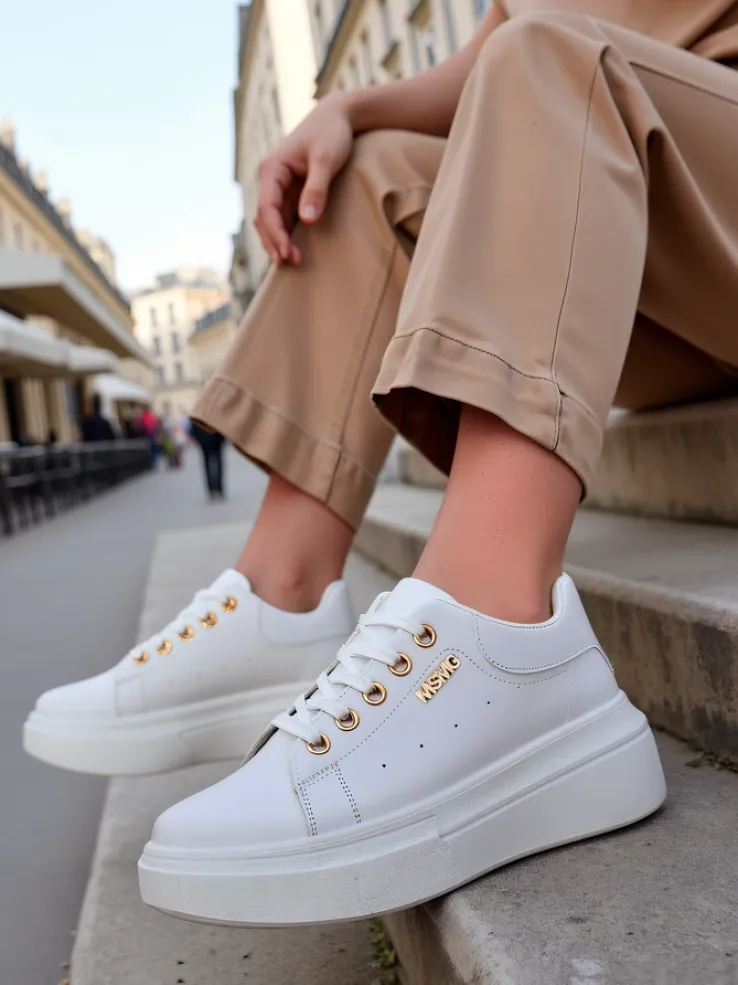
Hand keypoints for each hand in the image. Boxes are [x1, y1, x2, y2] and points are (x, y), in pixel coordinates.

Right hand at [255, 92, 354, 266]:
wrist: (338, 117)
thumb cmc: (332, 134)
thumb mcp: (326, 160)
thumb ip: (316, 190)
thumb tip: (306, 222)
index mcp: (272, 169)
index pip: (267, 208)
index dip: (276, 233)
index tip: (288, 253)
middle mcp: (270, 179)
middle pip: (264, 218)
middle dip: (274, 241)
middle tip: (290, 263)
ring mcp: (279, 187)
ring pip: (271, 221)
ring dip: (278, 241)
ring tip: (291, 261)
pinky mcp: (291, 192)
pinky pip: (283, 217)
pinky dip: (286, 234)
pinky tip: (294, 249)